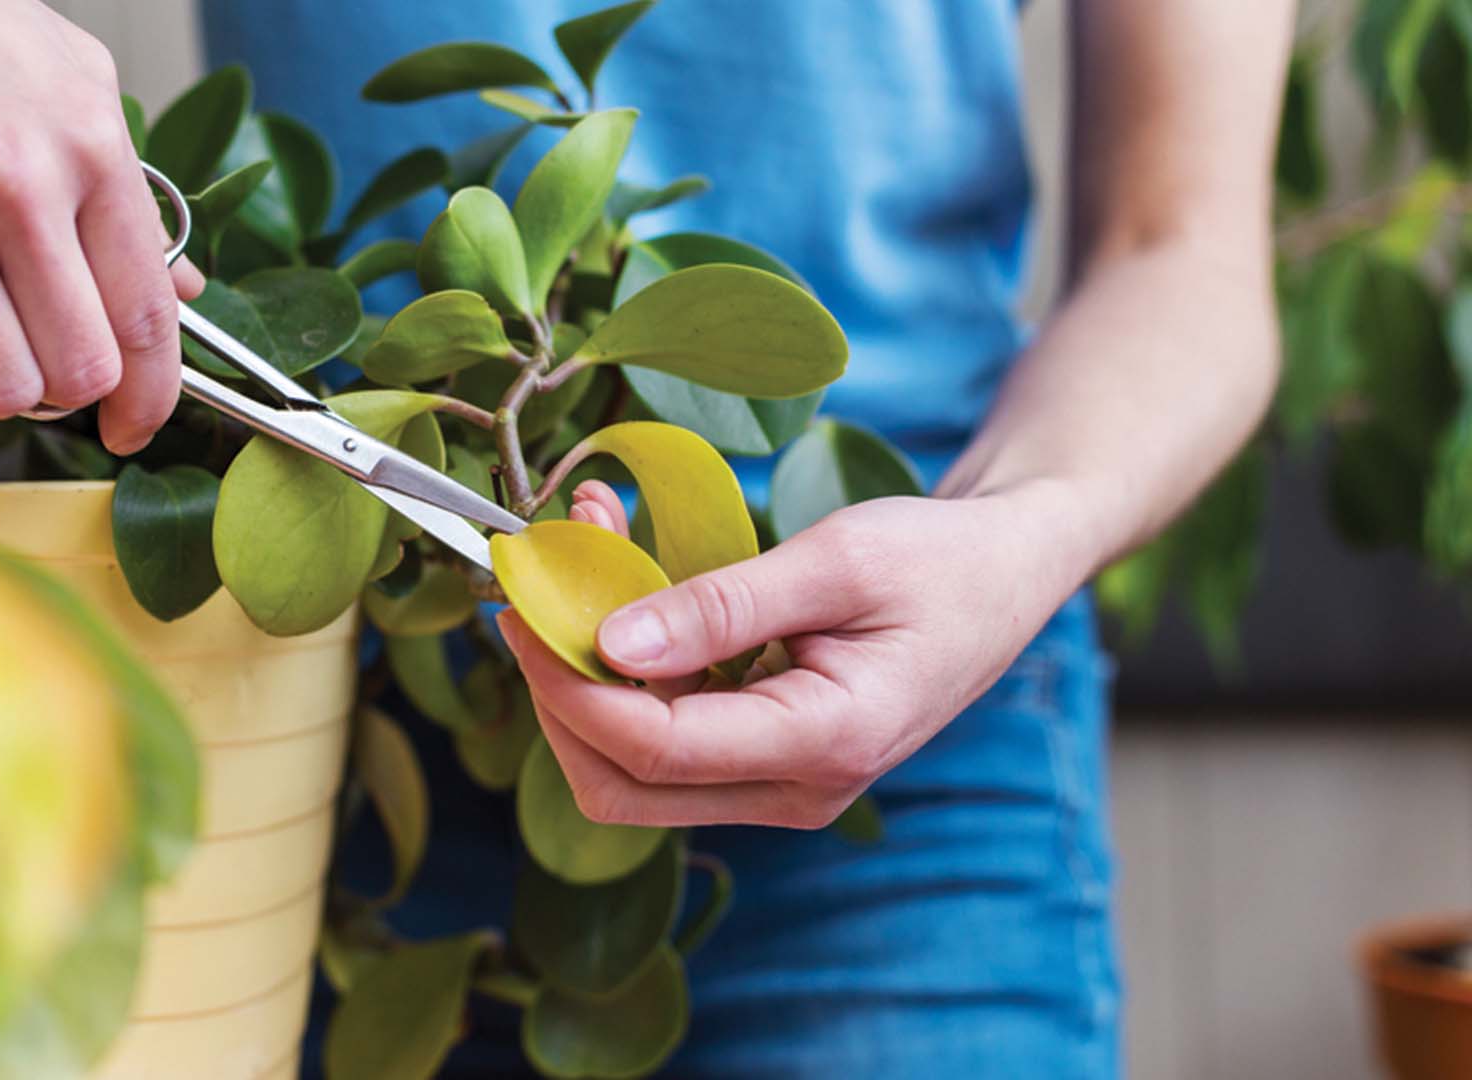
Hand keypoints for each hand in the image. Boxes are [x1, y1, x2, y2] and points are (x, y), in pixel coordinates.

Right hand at [0, 0, 204, 452]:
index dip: (153, 395)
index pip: (147, 316)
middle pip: (82, 369)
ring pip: (4, 386)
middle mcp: (20, 190)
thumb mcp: (71, 80)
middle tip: (43, 357)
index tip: (137, 425)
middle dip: (71, 390)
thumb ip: (129, 192)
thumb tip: (182, 288)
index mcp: (89, 148)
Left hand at [497, 478, 1090, 827]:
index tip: (524, 601)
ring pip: (634, 772)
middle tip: (530, 597)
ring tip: (580, 558)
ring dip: (585, 678)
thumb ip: (721, 605)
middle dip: (558, 697)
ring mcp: (780, 785)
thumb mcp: (835, 560)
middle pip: (622, 786)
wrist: (1005, 576)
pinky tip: (621, 585)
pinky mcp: (765, 759)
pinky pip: (669, 739)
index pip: (653, 746)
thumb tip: (610, 643)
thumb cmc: (938, 560)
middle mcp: (796, 790)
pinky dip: (627, 672)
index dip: (568, 680)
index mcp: (823, 745)